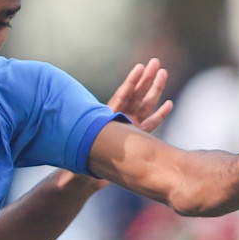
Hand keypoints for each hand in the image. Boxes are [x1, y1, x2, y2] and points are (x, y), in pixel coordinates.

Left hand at [49, 59, 172, 198]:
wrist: (84, 177)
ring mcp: (128, 128)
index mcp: (106, 122)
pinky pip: (150, 124)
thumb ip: (76, 165)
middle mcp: (118, 122)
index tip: (140, 68)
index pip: (121, 98)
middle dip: (146, 79)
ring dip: (154, 90)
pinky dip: (160, 115)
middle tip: (157, 62)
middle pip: (135, 97)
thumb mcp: (77, 164)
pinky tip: (169, 104)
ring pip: (144, 106)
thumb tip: (69, 172)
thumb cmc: (78, 167)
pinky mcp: (135, 137)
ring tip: (163, 73)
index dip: (130, 83)